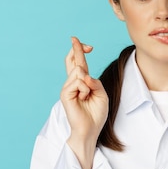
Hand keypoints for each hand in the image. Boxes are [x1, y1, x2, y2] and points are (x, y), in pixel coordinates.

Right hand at [60, 37, 108, 168]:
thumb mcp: (101, 94)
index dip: (79, 51)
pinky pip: (77, 82)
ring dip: (87, 82)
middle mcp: (73, 83)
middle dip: (76, 48)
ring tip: (87, 95)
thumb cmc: (96, 113)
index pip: (78, 63)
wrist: (90, 130)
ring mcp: (68, 88)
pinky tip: (84, 97)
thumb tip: (83, 74)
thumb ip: (95, 82)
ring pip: (78, 71)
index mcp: (82, 82)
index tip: (85, 44)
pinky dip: (84, 88)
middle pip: (72, 60)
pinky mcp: (65, 94)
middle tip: (75, 38)